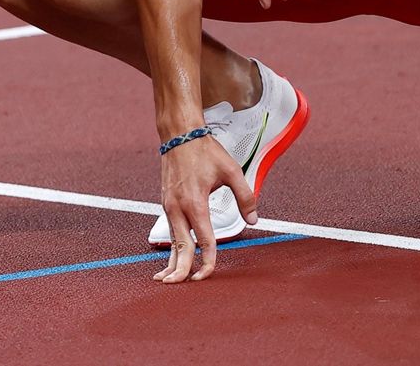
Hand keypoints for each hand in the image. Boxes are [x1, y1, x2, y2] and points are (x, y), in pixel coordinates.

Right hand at [153, 136, 257, 283]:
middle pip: (180, 246)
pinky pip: (169, 230)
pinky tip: (170, 258)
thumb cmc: (205, 151)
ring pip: (171, 240)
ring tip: (167, 280)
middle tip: (181, 285)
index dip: (208, 259)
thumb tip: (254, 220)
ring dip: (171, 261)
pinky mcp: (165, 203)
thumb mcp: (231, 171)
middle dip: (181, 269)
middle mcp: (178, 207)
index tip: (209, 273)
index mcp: (195, 203)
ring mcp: (168, 205)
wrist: (179, 134)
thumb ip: (246, 197)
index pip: (203, 240)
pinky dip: (169, 246)